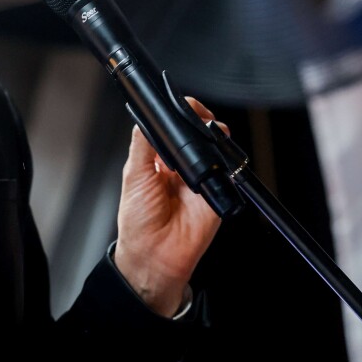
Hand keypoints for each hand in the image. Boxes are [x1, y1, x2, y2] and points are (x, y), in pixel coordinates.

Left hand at [112, 98, 224, 316]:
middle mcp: (181, 165)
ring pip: (214, 146)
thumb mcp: (134, 176)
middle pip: (195, 132)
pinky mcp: (217, 191)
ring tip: (206, 136)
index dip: (176, 115)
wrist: (156, 256)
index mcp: (158, 159)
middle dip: (199, 120)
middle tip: (197, 119)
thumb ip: (143, 144)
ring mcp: (201, 176)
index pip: (171, 127)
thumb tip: (147, 117)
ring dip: (213, 136)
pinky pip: (227, 169)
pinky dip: (224, 160)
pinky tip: (214, 159)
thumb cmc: (138, 222)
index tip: (180, 106)